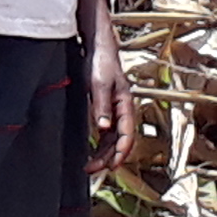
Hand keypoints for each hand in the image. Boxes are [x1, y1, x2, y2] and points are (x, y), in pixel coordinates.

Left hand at [86, 19, 127, 159]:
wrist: (97, 46)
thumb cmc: (101, 62)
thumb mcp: (99, 83)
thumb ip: (101, 105)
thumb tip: (103, 128)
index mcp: (126, 104)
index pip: (127, 133)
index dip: (121, 151)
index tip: (112, 166)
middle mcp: (122, 109)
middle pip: (119, 140)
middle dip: (109, 157)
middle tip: (93, 170)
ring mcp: (114, 110)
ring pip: (112, 138)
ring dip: (103, 153)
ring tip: (90, 166)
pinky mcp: (105, 108)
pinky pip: (105, 132)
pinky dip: (100, 143)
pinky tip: (92, 152)